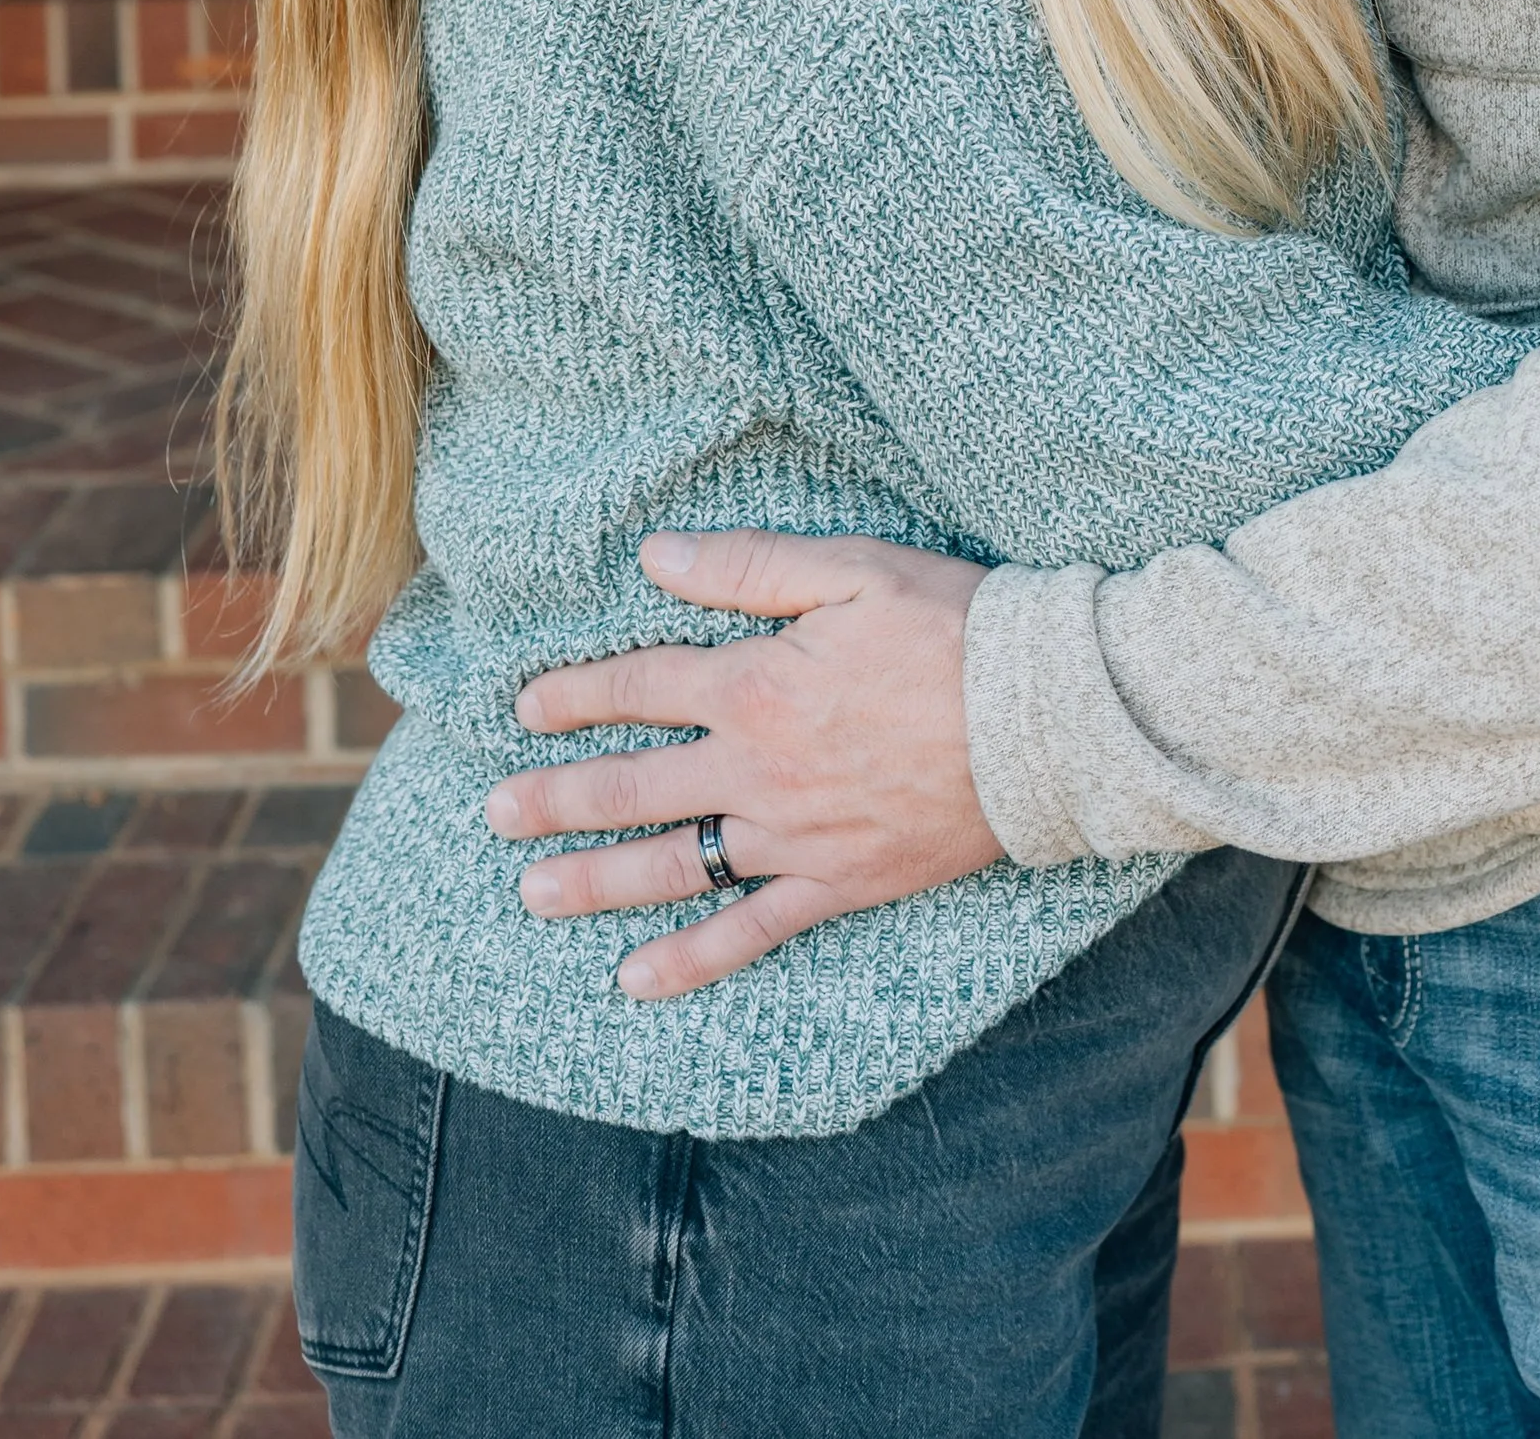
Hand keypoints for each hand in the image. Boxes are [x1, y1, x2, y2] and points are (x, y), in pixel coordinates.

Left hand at [484, 534, 999, 999]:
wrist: (1044, 719)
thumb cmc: (954, 626)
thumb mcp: (853, 569)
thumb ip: (749, 567)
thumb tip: (657, 558)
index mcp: (756, 684)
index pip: (641, 689)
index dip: (576, 697)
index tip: (525, 708)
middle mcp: (758, 769)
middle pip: (635, 787)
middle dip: (556, 799)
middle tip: (495, 813)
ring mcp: (793, 837)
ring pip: (671, 866)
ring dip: (594, 880)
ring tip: (533, 893)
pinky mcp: (838, 884)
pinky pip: (748, 932)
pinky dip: (690, 961)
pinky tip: (635, 982)